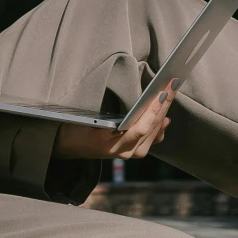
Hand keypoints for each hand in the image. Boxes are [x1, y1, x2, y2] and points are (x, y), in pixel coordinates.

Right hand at [56, 84, 175, 162]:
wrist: (63, 145)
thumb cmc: (72, 128)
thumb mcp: (86, 118)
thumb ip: (110, 116)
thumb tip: (135, 102)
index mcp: (113, 144)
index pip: (142, 127)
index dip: (155, 109)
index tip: (164, 91)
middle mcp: (124, 151)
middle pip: (152, 128)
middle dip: (164, 105)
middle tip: (173, 84)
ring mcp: (128, 153)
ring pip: (154, 134)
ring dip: (163, 112)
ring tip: (171, 93)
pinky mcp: (130, 151)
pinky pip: (150, 140)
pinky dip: (159, 128)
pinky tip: (165, 118)